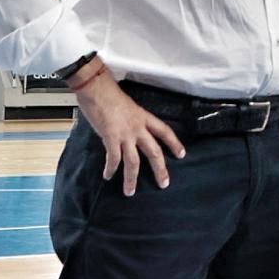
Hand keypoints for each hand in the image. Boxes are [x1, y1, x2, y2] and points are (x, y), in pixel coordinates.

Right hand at [72, 65, 185, 196]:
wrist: (96, 87)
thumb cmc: (108, 92)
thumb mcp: (127, 105)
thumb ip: (130, 119)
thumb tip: (125, 130)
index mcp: (143, 117)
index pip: (164, 131)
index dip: (174, 143)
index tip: (181, 154)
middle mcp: (138, 127)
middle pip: (154, 151)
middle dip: (160, 169)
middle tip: (164, 183)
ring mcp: (125, 133)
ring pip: (134, 161)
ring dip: (131, 178)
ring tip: (130, 191)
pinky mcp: (110, 137)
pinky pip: (113, 158)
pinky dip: (111, 169)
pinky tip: (108, 176)